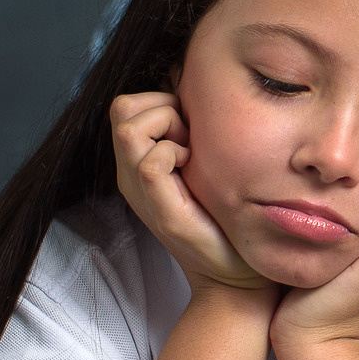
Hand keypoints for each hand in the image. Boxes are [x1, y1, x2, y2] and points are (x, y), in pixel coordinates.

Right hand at [110, 92, 268, 292]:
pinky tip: (194, 168)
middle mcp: (130, 175)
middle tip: (192, 137)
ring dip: (168, 128)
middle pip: (122, 108)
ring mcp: (142, 193)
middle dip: (163, 107)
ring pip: (129, 128)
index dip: (160, 100)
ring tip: (193, 153)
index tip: (192, 126)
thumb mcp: (204, 163)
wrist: (237, 273)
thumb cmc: (226, 214)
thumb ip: (192, 131)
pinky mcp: (162, 212)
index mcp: (137, 161)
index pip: (126, 105)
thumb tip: (191, 86)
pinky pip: (151, 162)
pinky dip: (175, 153)